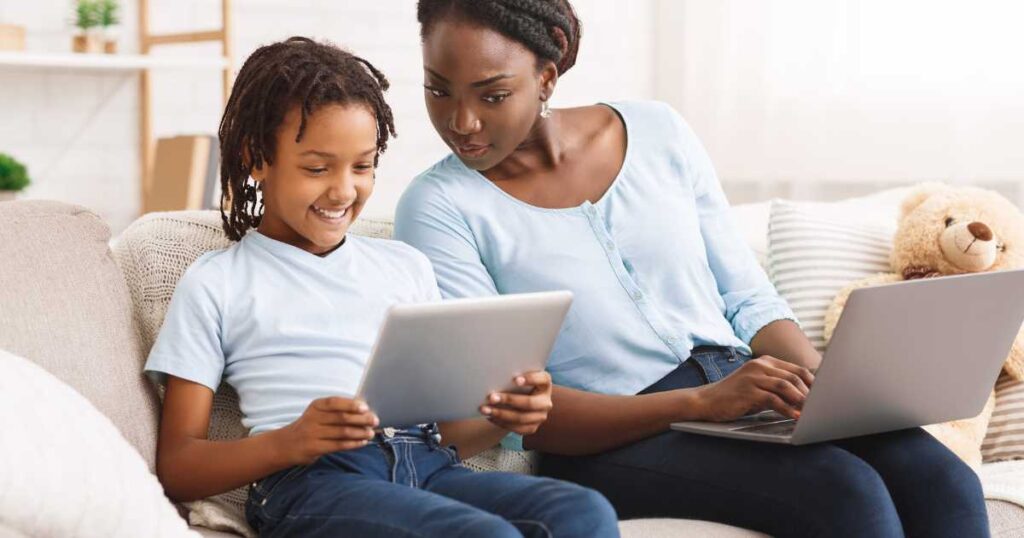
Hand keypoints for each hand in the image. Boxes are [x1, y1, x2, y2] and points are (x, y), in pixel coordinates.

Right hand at [276, 397, 378, 465]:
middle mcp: (312, 418)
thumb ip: (337, 410)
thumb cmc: (310, 426)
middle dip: (361, 419)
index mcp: (316, 406)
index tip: (365, 407)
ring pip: (342, 432)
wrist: (287, 444)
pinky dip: (353, 444)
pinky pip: (338, 445)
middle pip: (341, 418)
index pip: (334, 402)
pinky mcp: (314, 448)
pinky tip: (363, 442)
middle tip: (375, 420)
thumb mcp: (318, 414)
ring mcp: (312, 434)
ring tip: (371, 432)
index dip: (350, 404)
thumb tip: (364, 408)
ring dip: (360, 432)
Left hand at [480, 371, 553, 434]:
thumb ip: (513, 374)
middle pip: (529, 403)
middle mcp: (546, 401)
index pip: (543, 379)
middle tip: (491, 397)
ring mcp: (541, 416)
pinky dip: (502, 423)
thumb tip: (493, 372)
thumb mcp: (519, 377)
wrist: (520, 401)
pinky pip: (517, 429)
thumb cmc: (516, 384)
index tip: (515, 379)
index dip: (531, 379)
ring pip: (521, 418)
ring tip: (485, 409)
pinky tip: (490, 417)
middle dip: (509, 400)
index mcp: (545, 384)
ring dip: (500, 414)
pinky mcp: (533, 427)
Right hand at [693, 355, 813, 421]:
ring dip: (801, 400)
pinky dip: (787, 409)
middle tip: (822, 406)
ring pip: (785, 386)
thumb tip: (806, 397)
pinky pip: (773, 399)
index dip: (813, 382)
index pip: (797, 369)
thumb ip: (778, 387)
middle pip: (794, 376)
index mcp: (765, 362)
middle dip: (810, 392)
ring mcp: (753, 377)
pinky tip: (794, 416)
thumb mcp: (758, 386)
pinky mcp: (747, 391)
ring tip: (812, 412)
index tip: (825, 395)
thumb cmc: (735, 396)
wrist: (707, 400)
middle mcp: (760, 365)